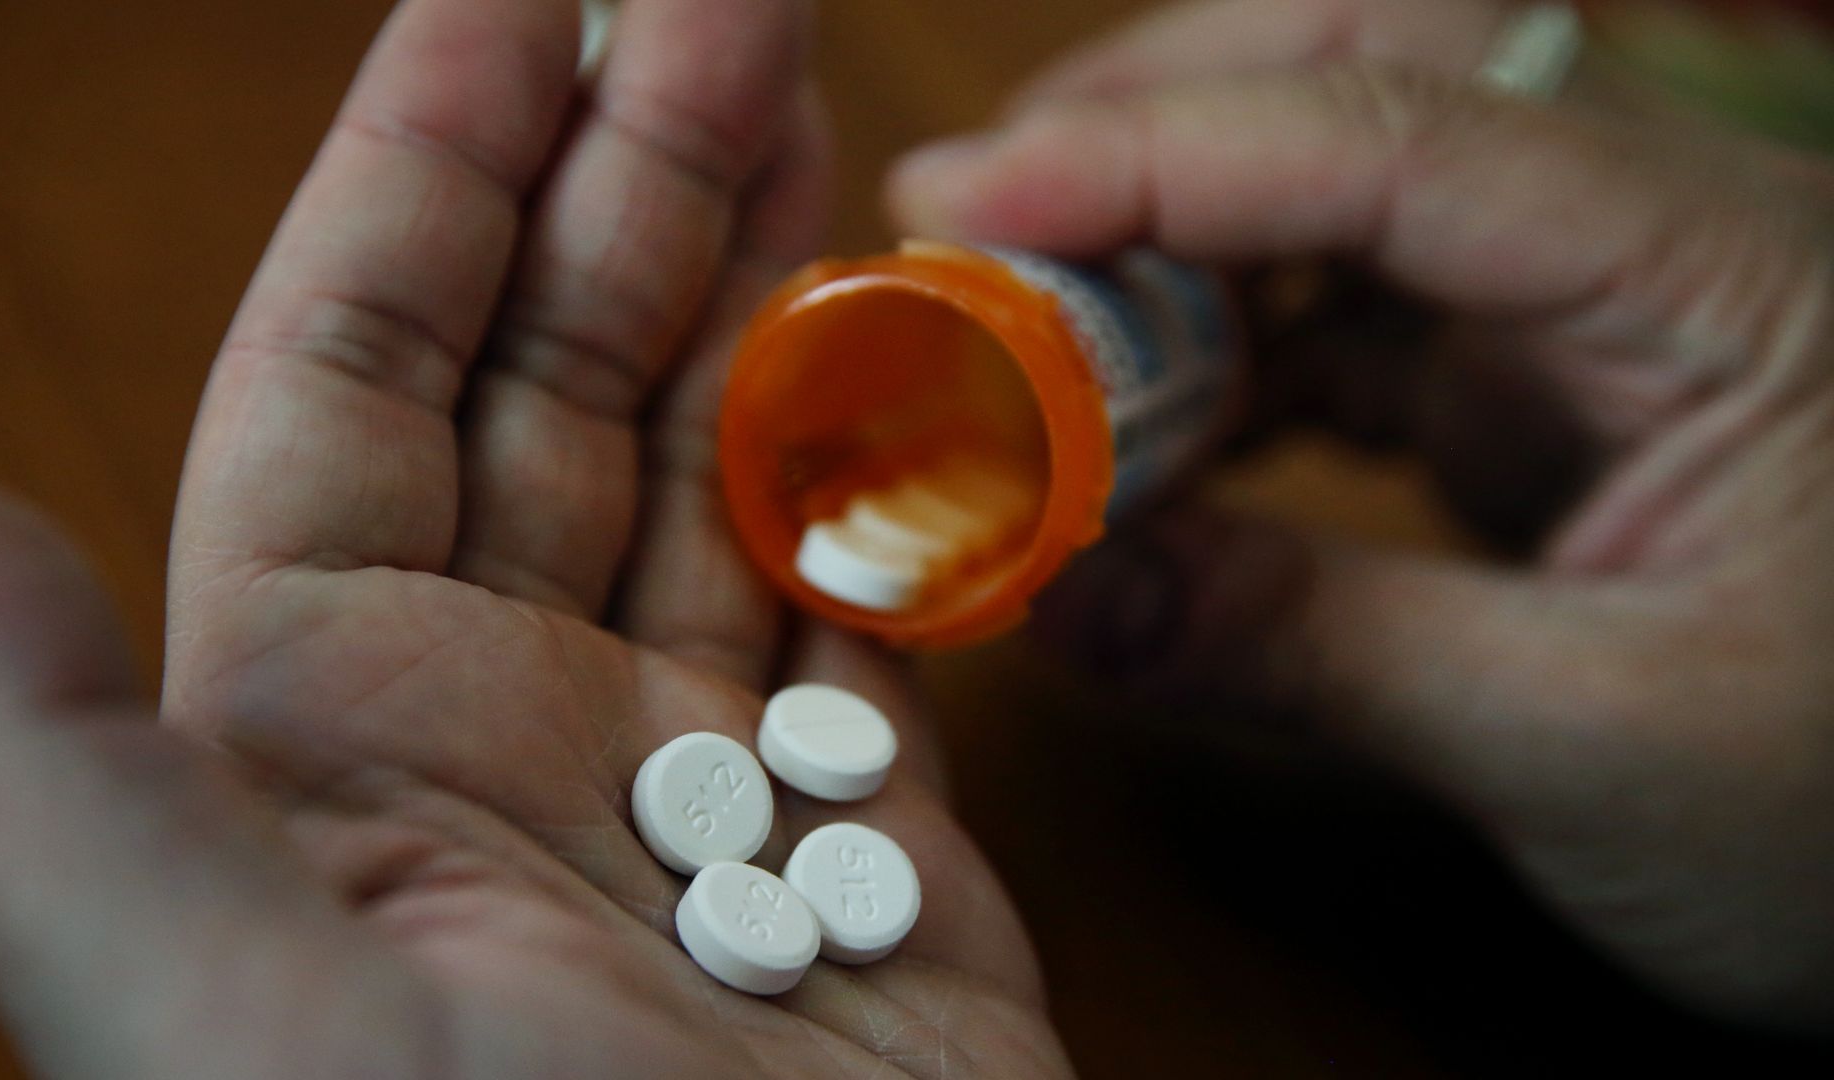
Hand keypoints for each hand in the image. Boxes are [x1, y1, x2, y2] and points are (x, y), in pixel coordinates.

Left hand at [0, 1, 1067, 1075]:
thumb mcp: (216, 1004)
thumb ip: (28, 762)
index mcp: (318, 720)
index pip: (361, 367)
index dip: (431, 161)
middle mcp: (491, 721)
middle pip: (558, 377)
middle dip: (633, 166)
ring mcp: (688, 769)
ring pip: (718, 457)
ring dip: (761, 277)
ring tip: (811, 92)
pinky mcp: (866, 834)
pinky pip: (872, 596)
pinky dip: (895, 467)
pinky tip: (914, 341)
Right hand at [887, 0, 1833, 1030]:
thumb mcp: (1606, 745)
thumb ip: (1325, 650)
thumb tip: (1065, 600)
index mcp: (1726, 275)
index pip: (1411, 135)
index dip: (1168, 153)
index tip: (959, 201)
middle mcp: (1646, 239)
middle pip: (1369, 69)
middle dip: (1151, 127)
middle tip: (966, 227)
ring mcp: (1583, 303)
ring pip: (1335, 180)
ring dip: (1160, 244)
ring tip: (1020, 347)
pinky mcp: (1529, 381)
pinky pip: (1337, 316)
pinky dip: (1207, 358)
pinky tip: (1129, 439)